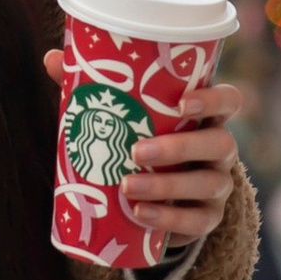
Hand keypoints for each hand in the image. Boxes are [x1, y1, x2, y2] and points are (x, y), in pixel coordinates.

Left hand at [45, 54, 246, 245]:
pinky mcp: (208, 218)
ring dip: (167, 185)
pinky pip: (197, 222)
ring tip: (127, 186)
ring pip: (208, 184)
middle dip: (180, 147)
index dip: (214, 99)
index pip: (229, 100)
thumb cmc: (142, 141)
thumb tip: (51, 58)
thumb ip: (96, 90)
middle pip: (220, 143)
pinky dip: (168, 218)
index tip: (182, 103)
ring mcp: (218, 186)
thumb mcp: (127, 118)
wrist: (155, 197)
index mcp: (205, 117)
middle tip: (137, 150)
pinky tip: (140, 215)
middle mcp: (220, 150)